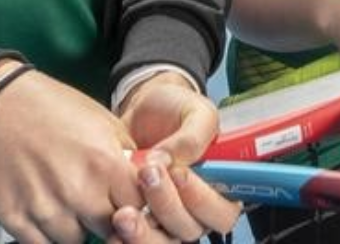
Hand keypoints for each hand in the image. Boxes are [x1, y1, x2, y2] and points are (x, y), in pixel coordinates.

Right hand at [0, 63, 141, 243]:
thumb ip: (126, 155)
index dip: (138, 206)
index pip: (140, 207)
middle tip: (98, 205)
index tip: (130, 202)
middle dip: (108, 220)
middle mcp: (76, 189)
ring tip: (69, 204)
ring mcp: (43, 206)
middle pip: (110, 230)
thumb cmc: (52, 106)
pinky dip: (47, 234)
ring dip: (76, 228)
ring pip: (75, 242)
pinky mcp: (13, 216)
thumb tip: (144, 181)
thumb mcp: (102, 120)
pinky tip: (47, 211)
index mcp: (104, 162)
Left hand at [114, 73, 241, 242]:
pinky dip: (127, 237)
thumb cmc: (177, 108)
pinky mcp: (142, 219)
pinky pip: (139, 239)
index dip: (202, 200)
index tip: (179, 174)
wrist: (142, 109)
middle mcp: (198, 207)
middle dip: (169, 206)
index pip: (223, 210)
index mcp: (222, 184)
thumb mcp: (196, 110)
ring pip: (165, 240)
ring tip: (124, 209)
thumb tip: (166, 161)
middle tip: (147, 174)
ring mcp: (169, 216)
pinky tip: (115, 223)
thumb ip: (192, 135)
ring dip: (145, 230)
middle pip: (192, 228)